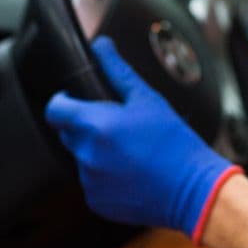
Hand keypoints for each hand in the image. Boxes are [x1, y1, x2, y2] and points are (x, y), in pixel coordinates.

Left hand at [45, 37, 239, 240]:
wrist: (192, 189)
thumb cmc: (174, 144)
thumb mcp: (147, 99)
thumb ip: (117, 70)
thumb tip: (101, 46)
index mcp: (95, 126)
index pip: (55, 109)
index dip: (63, 101)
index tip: (76, 100)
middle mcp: (87, 155)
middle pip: (68, 133)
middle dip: (86, 126)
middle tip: (118, 125)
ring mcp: (90, 181)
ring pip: (81, 157)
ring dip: (96, 151)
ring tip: (129, 150)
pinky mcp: (97, 201)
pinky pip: (91, 181)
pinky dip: (104, 175)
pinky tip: (130, 170)